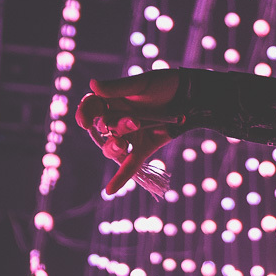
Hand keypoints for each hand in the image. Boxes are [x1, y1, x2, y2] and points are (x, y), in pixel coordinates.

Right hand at [75, 70, 181, 193]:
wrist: (191, 97)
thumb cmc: (165, 86)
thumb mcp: (142, 84)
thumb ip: (118, 87)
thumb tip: (92, 84)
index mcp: (112, 101)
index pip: (91, 108)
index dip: (85, 114)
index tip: (86, 120)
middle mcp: (117, 120)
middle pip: (103, 129)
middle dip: (116, 126)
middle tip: (135, 121)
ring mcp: (130, 136)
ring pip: (112, 148)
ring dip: (114, 147)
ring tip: (124, 142)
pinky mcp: (144, 148)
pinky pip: (129, 165)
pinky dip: (120, 178)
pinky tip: (110, 191)